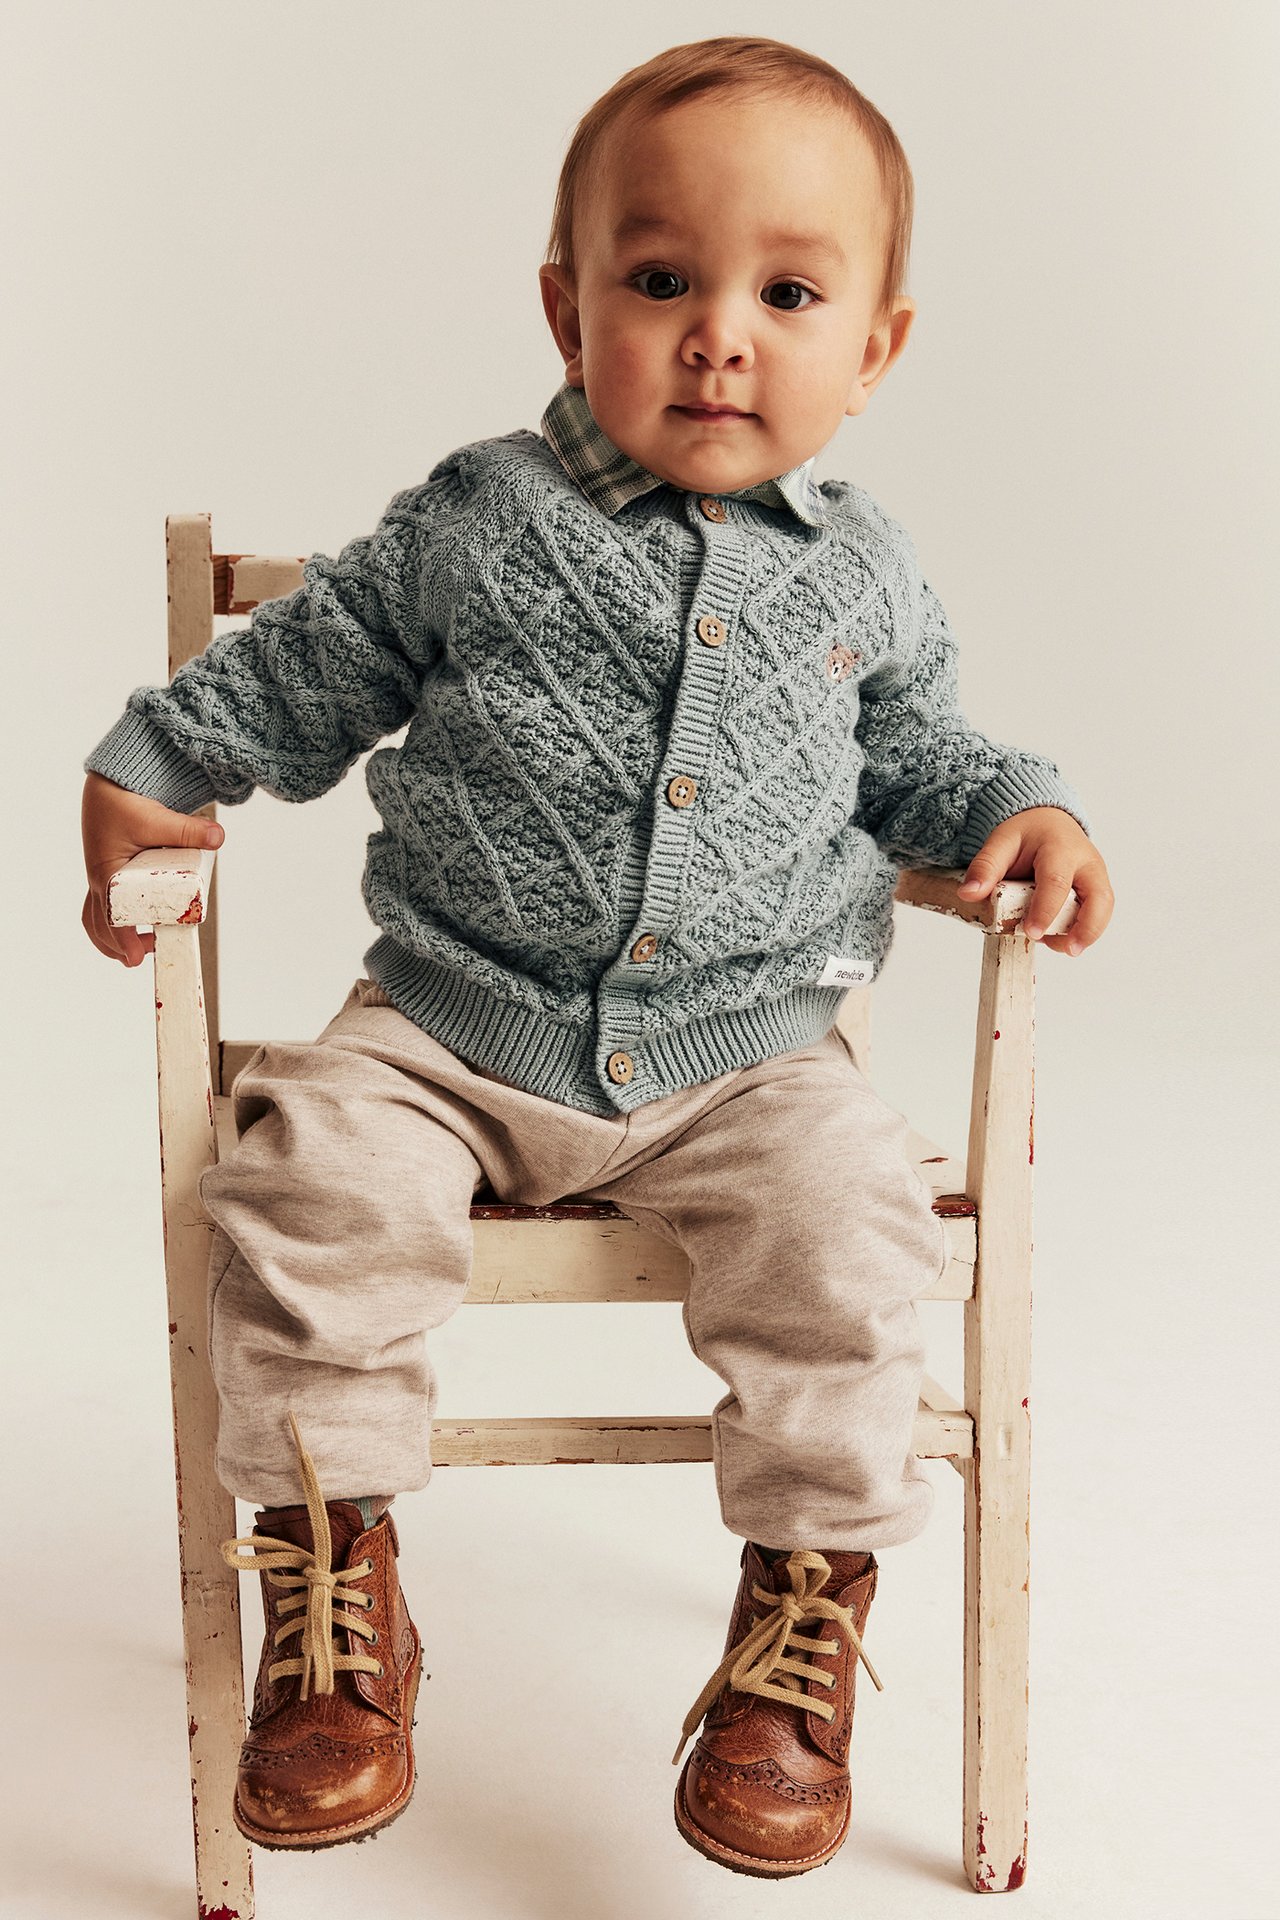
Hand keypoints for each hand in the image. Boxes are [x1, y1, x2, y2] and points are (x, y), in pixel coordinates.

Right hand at [81, 771, 223, 966]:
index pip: (111, 918)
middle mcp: (99, 879)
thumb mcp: (157, 818)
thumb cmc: (126, 802)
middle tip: (141, 959)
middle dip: (118, 946)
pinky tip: (135, 925)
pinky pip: (102, 904)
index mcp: (106, 874)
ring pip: (96, 917)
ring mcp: (101, 876)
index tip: (137, 957)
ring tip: (135, 951)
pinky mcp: (108, 871)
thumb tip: (218, 837)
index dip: (124, 940)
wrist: (110, 785)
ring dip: (111, 937)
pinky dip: (112, 920)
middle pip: (100, 925)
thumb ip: (188, 829)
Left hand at [955, 807, 1112, 955]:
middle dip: (1086, 927)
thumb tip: (968, 893)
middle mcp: (1086, 862)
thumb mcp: (1001, 842)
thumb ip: (986, 866)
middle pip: (1099, 897)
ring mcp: (1096, 877)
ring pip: (1103, 908)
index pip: (1057, 881)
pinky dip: (1083, 930)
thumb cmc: (1027, 834)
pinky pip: (1098, 914)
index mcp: (1060, 848)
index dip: (1046, 909)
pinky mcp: (1098, 889)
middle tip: (1069, 950)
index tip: (1032, 932)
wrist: (1048, 822)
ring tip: (1061, 948)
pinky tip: (1059, 940)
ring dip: (1086, 933)